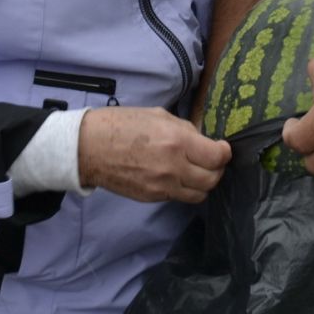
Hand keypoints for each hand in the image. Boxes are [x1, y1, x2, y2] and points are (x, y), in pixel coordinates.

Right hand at [78, 108, 229, 202]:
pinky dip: (184, 188)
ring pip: (199, 194)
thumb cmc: (121, 124)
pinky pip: (179, 197)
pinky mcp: (151, 197)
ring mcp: (162, 186)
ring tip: (197, 171)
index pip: (217, 157)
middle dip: (217, 169)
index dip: (225, 152)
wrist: (88, 147)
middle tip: (212, 160)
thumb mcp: (158, 115)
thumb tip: (201, 140)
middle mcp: (174, 167)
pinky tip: (177, 176)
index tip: (222, 148)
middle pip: (212, 179)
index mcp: (177, 141)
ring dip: (203, 183)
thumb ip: (184, 129)